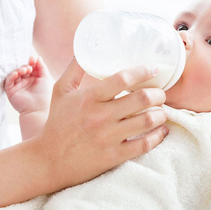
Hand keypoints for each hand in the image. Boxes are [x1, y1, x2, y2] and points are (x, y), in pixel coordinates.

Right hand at [4, 56, 51, 113]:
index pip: (30, 68)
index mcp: (33, 79)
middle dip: (25, 66)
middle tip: (29, 67)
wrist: (38, 108)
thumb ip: (42, 67)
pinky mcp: (10, 91)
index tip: (32, 59)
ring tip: (25, 70)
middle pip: (22, 69)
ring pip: (15, 74)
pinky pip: (8, 81)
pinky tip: (17, 73)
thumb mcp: (45, 78)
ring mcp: (17, 86)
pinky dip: (12, 75)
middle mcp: (25, 82)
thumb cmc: (43, 94)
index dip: (31, 63)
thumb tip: (37, 57)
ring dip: (19, 70)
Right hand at [38, 57, 168, 188]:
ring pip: (147, 121)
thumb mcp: (60, 91)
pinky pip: (144, 144)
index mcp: (90, 98)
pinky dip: (158, 136)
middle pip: (141, 99)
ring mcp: (108, 137)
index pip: (122, 79)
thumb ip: (74, 69)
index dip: (143, 71)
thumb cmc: (57, 123)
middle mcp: (100, 116)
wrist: (49, 161)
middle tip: (160, 93)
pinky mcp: (114, 156)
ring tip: (161, 111)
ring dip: (161, 114)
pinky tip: (161, 130)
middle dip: (158, 94)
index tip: (154, 68)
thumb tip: (84, 48)